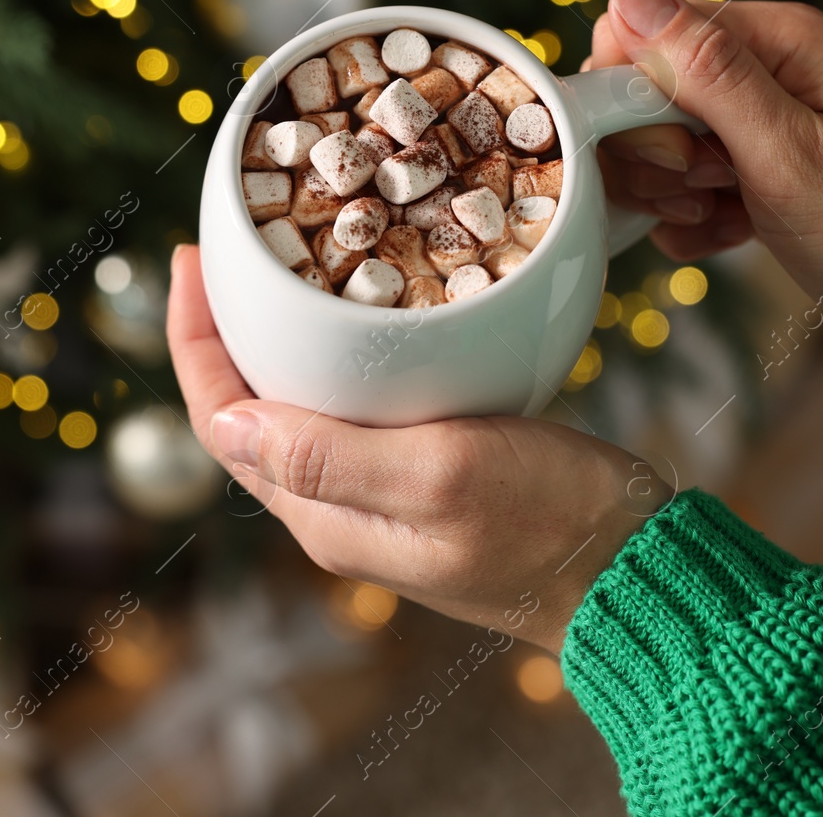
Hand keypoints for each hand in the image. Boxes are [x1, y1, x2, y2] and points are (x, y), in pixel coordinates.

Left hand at [164, 244, 669, 652]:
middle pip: (251, 413)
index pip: (223, 423)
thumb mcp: (438, 475)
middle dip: (225, 334)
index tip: (190, 260)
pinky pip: (358, 410)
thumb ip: (327, 455)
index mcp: (325, 514)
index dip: (193, 341)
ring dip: (278, 343)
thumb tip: (224, 425)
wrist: (633, 570)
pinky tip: (363, 318)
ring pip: (301, 409)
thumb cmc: (550, 522)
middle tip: (230, 252)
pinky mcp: (429, 476)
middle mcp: (340, 509)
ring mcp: (383, 495)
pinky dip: (341, 356)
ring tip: (280, 271)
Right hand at [589, 0, 822, 375]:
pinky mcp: (762, 173)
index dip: (631, 95)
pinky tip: (726, 239)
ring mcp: (763, 124)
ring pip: (660, 143)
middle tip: (705, 189)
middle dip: (651, 152)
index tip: (672, 153)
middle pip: (644, 90)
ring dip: (670, 191)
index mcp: (777, 40)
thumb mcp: (791, 155)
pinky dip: (694, 220)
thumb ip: (706, 74)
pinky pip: (690, 187)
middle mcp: (767, 70)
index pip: (643, 32)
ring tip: (721, 216)